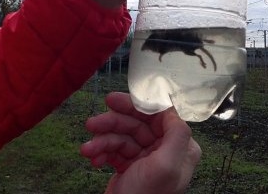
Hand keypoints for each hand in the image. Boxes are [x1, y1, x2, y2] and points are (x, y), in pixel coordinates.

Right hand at [80, 92, 201, 193]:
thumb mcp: (166, 166)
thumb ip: (177, 135)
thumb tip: (173, 109)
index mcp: (180, 149)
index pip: (162, 117)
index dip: (139, 106)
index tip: (116, 101)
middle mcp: (165, 150)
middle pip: (138, 123)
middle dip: (113, 123)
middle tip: (92, 121)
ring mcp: (145, 158)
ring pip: (121, 136)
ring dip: (102, 140)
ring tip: (87, 148)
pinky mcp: (128, 166)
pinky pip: (112, 150)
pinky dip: (101, 153)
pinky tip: (92, 159)